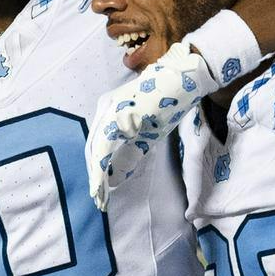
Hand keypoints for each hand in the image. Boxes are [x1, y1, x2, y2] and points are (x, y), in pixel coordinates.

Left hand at [84, 41, 215, 209]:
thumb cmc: (168, 101)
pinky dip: (103, 166)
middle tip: (97, 197)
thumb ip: (133, 148)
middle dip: (94, 174)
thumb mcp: (148, 129)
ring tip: (99, 196)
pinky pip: (105, 145)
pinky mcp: (118, 113)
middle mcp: (105, 106)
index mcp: (110, 107)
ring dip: (97, 175)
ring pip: (96, 148)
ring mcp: (110, 108)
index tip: (99, 187)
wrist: (182, 78)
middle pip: (93, 146)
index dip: (97, 166)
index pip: (98, 141)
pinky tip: (104, 182)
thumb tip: (120, 173)